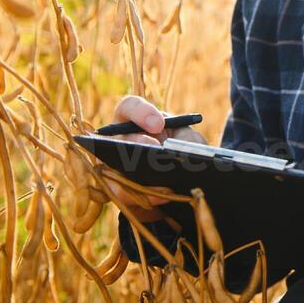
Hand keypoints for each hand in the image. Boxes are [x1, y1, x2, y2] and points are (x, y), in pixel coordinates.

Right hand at [106, 95, 206, 222]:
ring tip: (166, 180)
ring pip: (115, 170)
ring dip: (139, 174)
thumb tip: (178, 152)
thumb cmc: (181, 151)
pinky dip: (146, 195)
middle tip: (155, 149)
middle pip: (117, 139)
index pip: (129, 107)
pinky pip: (123, 194)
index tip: (158, 124)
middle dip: (137, 144)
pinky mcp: (117, 189)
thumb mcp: (190, 142)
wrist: (178, 182)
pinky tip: (166, 194)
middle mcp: (119, 141)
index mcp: (136, 121)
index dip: (140, 112)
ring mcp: (113, 165)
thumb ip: (188, 141)